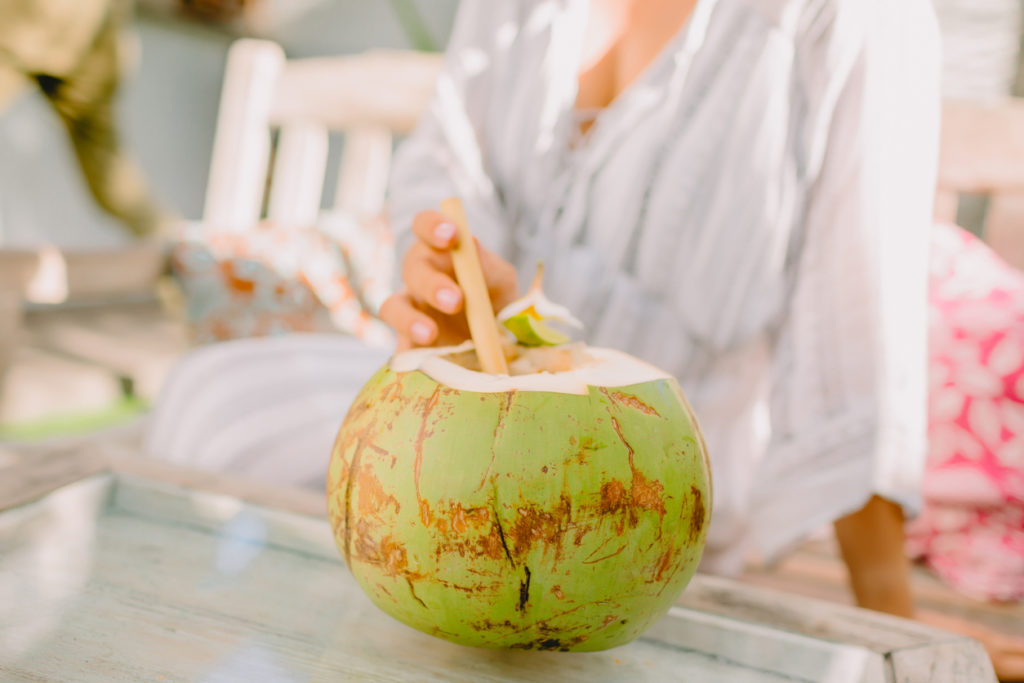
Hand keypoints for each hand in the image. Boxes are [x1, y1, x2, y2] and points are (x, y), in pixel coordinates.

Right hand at [380, 210, 518, 349]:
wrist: (498, 343)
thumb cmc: (494, 299)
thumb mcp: (499, 280)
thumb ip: (486, 265)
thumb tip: (471, 246)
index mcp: (439, 251)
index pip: (424, 225)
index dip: (432, 226)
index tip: (451, 235)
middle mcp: (418, 276)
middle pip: (412, 269)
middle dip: (432, 283)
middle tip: (456, 301)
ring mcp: (409, 311)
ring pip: (393, 307)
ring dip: (409, 319)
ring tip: (429, 335)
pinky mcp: (407, 344)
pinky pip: (398, 348)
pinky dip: (406, 354)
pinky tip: (422, 364)